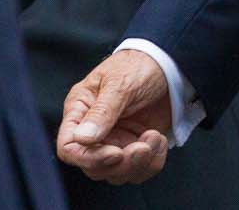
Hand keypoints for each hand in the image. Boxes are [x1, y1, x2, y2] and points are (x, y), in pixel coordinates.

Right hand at [57, 50, 174, 184]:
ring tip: (154, 137)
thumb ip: (102, 111)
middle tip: (143, 147)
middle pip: (93, 167)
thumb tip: (82, 139)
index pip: (68, 147)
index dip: (88, 158)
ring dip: (138, 164)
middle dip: (120, 164)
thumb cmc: (139, 66)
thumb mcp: (120, 83)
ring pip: (116, 173)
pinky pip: (138, 171)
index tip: (116, 154)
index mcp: (80, 111)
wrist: (170, 64)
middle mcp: (93, 131)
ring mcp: (115, 141)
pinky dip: (152, 162)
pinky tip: (159, 140)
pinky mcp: (135, 147)